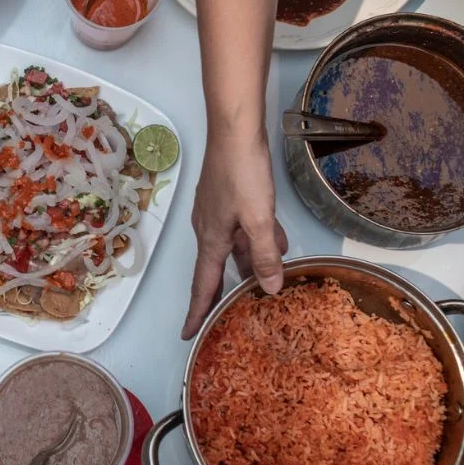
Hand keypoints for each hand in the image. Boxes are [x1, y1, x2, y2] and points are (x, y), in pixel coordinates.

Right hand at [181, 132, 288, 338]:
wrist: (234, 130)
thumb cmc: (243, 172)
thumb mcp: (260, 218)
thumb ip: (265, 254)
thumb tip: (270, 289)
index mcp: (212, 239)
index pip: (203, 285)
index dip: (198, 312)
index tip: (188, 334)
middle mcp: (209, 229)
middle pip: (216, 269)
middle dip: (224, 291)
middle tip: (229, 316)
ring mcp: (216, 213)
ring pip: (232, 248)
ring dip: (248, 263)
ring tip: (268, 279)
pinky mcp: (226, 200)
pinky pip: (240, 230)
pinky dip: (254, 241)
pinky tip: (276, 240)